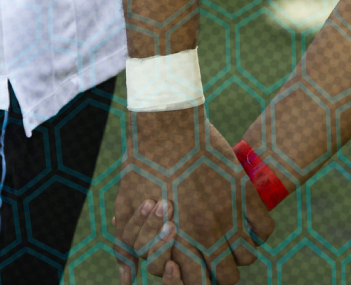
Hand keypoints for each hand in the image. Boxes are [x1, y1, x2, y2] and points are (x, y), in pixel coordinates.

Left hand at [113, 110, 273, 283]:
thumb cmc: (141, 162)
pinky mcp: (243, 193)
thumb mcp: (125, 204)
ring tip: (227, 237)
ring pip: (248, 257)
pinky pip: (264, 229)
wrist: (164, 122)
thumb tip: (129, 277)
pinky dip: (258, 230)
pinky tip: (244, 220)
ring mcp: (228, 214)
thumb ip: (126, 244)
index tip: (194, 268)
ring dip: (239, 251)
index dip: (196, 282)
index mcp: (178, 240)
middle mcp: (206, 234)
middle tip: (212, 255)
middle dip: (220, 272)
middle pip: (228, 278)